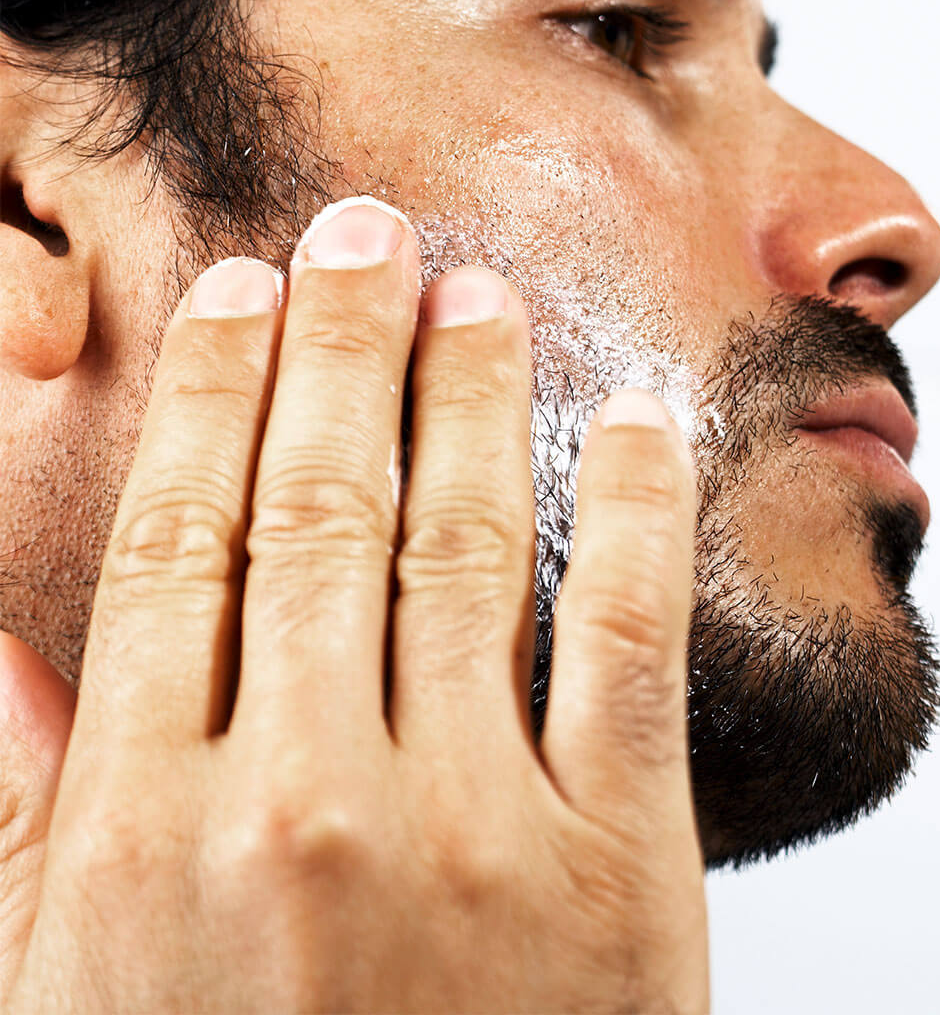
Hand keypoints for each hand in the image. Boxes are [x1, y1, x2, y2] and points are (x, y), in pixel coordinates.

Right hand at [4, 197, 706, 1012]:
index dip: (210, 396)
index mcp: (152, 824)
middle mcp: (305, 802)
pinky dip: (640, 508)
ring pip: (464, 544)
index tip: (240, 296)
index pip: (176, 541)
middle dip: (340, 347)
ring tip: (476, 296)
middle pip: (316, 506)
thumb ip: (22, 812)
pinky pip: (631, 638)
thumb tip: (1, 641)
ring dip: (470, 394)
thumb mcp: (62, 988)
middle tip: (362, 234)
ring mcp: (474, 827)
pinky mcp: (618, 863)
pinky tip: (636, 414)